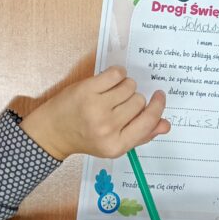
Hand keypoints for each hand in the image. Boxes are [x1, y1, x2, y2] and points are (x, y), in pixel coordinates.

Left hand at [20, 66, 169, 160]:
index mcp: (116, 146)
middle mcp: (107, 128)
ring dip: (124, 86)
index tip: (159, 96)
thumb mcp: (115, 144)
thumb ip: (142, 135)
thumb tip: (166, 124)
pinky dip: (117, 74)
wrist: (52, 132)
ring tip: (111, 94)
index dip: (157, 106)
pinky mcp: (87, 90)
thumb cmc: (86, 137)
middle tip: (118, 104)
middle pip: (139, 101)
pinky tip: (109, 81)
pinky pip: (117, 73)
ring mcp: (96, 108)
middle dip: (133, 99)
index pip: (148, 122)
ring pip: (129, 86)